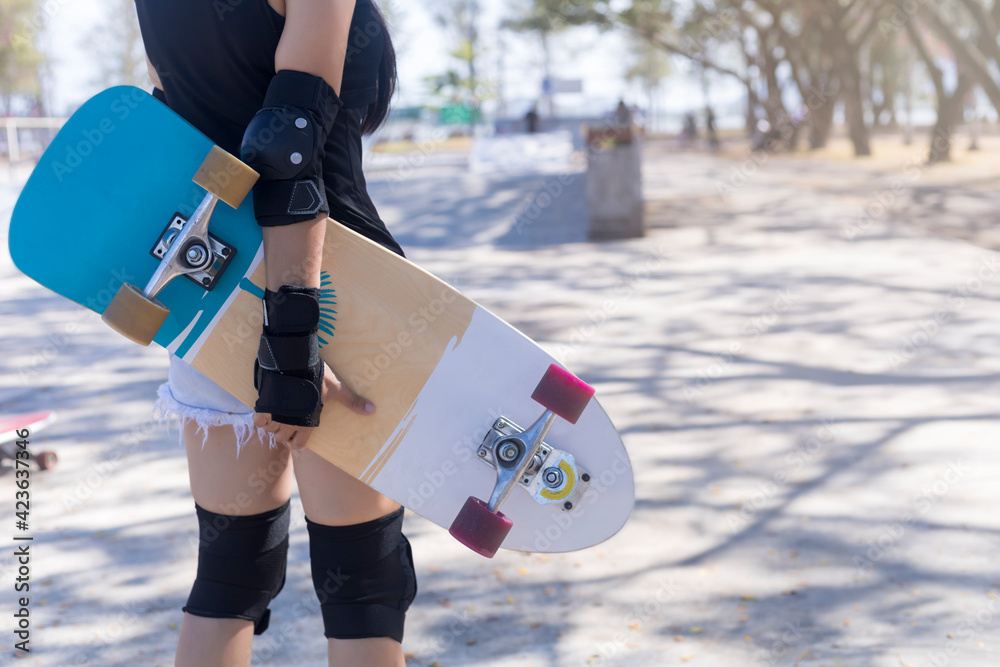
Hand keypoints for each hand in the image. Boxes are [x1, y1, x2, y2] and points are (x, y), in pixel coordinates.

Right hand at [253, 362, 374, 449]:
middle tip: (289, 422)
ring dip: (273, 426)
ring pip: (270, 431)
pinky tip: (268, 409)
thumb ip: (352, 401)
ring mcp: (275, 415)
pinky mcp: (263, 406)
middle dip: (285, 433)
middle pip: (282, 439)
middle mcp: (289, 423)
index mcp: (307, 422)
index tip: (297, 435)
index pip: (298, 445)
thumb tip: (372, 411)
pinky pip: (258, 421)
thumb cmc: (316, 377)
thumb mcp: (337, 389)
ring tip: (280, 414)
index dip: (298, 442)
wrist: (293, 361)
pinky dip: (261, 418)